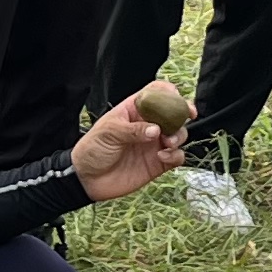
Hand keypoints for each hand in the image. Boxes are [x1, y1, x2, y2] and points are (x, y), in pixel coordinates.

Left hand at [72, 81, 191, 201]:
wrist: (86, 179)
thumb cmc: (92, 149)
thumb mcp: (108, 132)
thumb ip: (133, 130)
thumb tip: (155, 129)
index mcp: (134, 111)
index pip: (155, 94)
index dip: (168, 92)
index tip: (177, 98)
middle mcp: (147, 125)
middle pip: (173, 113)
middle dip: (182, 114)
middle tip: (185, 118)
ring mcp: (154, 144)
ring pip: (178, 134)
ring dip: (179, 136)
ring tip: (167, 142)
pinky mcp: (158, 163)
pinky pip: (176, 157)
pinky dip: (176, 155)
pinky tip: (163, 156)